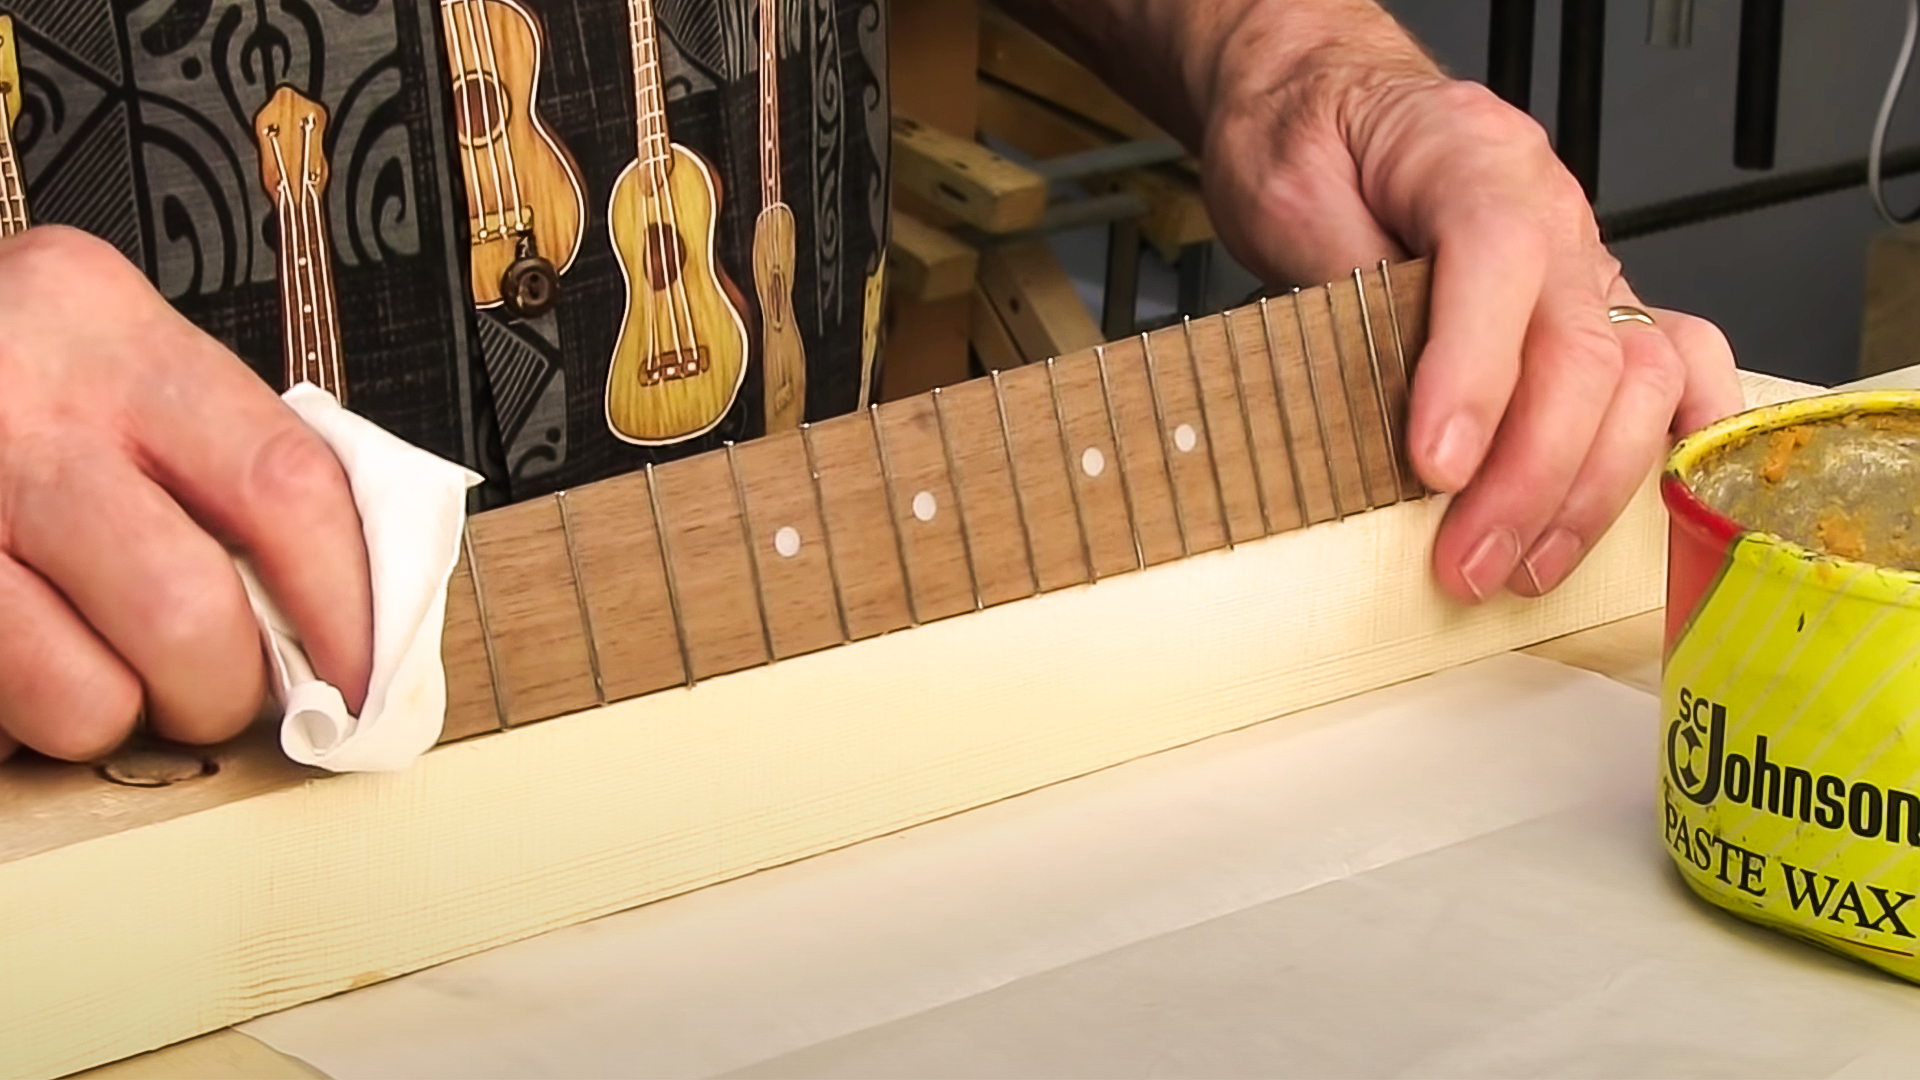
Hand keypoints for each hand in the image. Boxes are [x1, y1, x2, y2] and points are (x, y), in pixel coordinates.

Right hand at [0, 226, 371, 763]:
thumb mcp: (106, 351)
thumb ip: (217, 450)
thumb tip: (343, 606)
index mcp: (102, 321)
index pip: (286, 484)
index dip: (347, 604)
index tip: (367, 672)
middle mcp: (11, 403)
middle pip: (187, 608)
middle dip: (224, 690)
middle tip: (219, 690)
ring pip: (81, 697)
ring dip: (115, 718)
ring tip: (101, 673)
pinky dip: (18, 720)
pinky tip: (14, 659)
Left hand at [1195, 8, 1742, 601]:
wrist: (1329, 102)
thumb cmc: (1307, 140)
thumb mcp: (1283, 191)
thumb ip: (1333, 284)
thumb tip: (1368, 405)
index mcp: (1470, 157)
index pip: (1497, 260)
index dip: (1474, 374)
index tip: (1435, 467)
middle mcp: (1551, 210)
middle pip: (1582, 346)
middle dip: (1528, 477)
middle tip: (1466, 561)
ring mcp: (1584, 261)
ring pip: (1639, 378)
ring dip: (1587, 493)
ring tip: (1520, 566)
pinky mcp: (1593, 306)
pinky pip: (1674, 365)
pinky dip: (1671, 443)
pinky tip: (1642, 510)